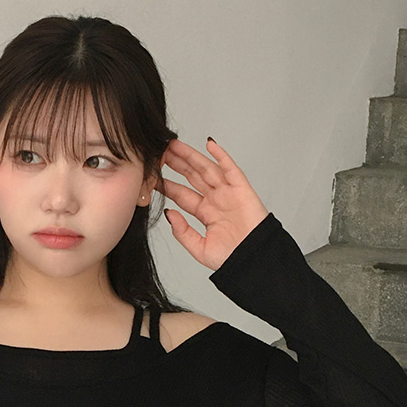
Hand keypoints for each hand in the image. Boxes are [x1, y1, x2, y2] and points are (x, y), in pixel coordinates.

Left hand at [160, 138, 269, 271]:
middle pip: (193, 177)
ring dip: (192, 156)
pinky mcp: (242, 189)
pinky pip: (231, 169)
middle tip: (161, 151)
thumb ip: (183, 232)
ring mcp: (228, 193)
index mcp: (206, 213)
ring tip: (175, 145)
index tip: (153, 175)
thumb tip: (169, 214)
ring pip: (207, 169)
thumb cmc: (232, 258)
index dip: (168, 184)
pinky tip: (209, 144)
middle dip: (177, 164)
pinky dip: (221, 156)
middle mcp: (216, 200)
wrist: (253, 262)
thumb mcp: (199, 248)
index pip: (182, 194)